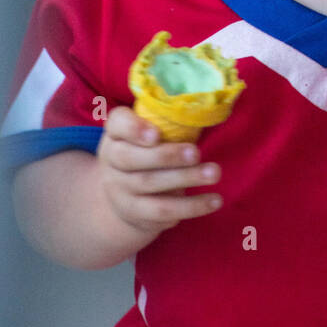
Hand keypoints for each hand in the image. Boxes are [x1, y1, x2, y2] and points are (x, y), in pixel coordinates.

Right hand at [97, 106, 222, 236]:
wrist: (122, 198)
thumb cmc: (144, 155)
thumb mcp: (146, 137)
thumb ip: (165, 125)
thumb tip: (202, 112)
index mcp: (116, 136)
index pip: (117, 124)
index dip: (134, 128)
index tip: (156, 134)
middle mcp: (112, 163)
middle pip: (131, 158)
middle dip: (166, 155)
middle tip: (196, 153)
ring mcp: (121, 191)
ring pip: (150, 184)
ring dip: (185, 178)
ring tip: (214, 173)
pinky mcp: (136, 214)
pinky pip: (163, 211)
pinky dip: (191, 206)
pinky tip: (214, 200)